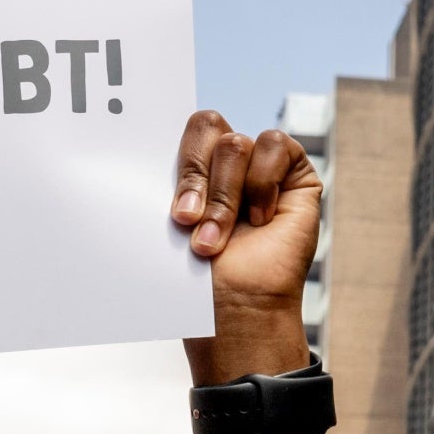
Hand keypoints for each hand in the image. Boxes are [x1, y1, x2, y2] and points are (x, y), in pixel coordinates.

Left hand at [170, 113, 322, 380]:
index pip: (178, 130)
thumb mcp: (171, 223)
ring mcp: (260, 165)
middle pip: (206, 125)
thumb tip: (138, 146)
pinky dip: (262, 184)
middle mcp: (226, 161)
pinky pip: (275, 145)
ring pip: (235, 144)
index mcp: (193, 165)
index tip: (164, 189)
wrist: (234, 308)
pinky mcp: (295, 172)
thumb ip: (168, 181)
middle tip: (184, 219)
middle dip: (192, 175)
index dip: (174, 152)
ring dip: (224, 197)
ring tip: (216, 239)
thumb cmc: (200, 278)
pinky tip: (260, 220)